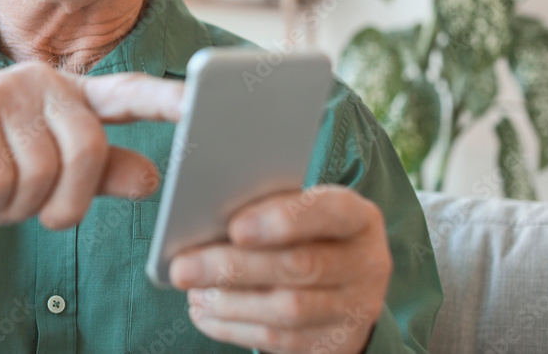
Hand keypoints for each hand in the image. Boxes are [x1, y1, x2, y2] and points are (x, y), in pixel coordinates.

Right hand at [0, 61, 182, 229]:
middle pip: (88, 147)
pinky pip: (0, 180)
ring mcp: (2, 92)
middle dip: (68, 200)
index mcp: (71, 96)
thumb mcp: (54, 180)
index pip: (128, 93)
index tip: (202, 105)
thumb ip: (103, 174)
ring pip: (42, 171)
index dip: (166, 100)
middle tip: (41, 212)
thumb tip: (152, 179)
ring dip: (20, 205)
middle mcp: (41, 83)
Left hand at [169, 186, 391, 353]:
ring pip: (287, 310)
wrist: (349, 280)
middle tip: (182, 267)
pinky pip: (279, 340)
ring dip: (229, 302)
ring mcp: (355, 310)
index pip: (327, 213)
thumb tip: (207, 218)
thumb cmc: (308, 230)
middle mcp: (365, 264)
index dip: (282, 221)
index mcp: (358, 218)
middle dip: (234, 267)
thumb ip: (268, 207)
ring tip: (190, 290)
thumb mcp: (302, 208)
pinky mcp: (334, 344)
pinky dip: (233, 326)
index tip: (234, 227)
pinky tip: (203, 311)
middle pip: (299, 267)